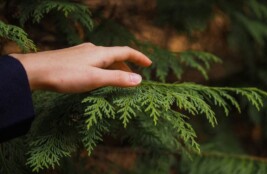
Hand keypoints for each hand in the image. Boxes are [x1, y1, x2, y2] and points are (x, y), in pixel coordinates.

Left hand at [10, 43, 151, 92]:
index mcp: (101, 53)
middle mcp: (93, 50)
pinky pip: (94, 62)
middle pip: (116, 56)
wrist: (36, 71)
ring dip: (115, 68)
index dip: (139, 57)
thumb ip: (118, 79)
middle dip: (127, 65)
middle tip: (134, 77)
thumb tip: (139, 79)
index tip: (149, 64)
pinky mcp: (73, 59)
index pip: (126, 51)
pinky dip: (103, 68)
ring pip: (104, 59)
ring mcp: (82, 53)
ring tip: (118, 78)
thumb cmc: (66, 75)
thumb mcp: (95, 79)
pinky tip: (97, 76)